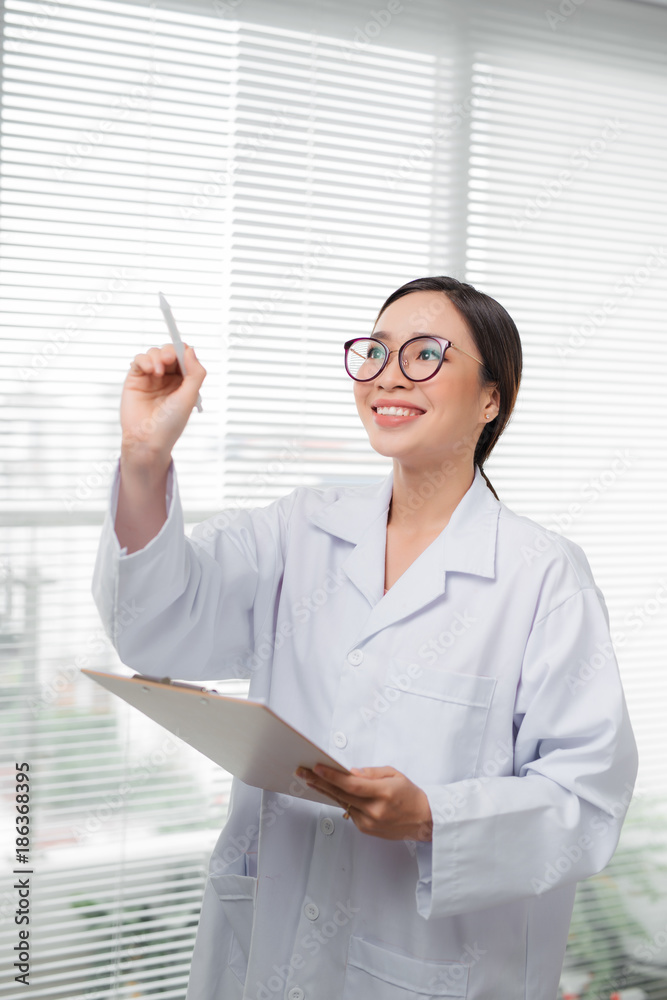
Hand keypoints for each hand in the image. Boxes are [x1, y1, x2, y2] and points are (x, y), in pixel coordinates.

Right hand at [120, 343, 206, 465]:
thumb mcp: (189, 397)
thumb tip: (191, 350)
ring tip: (158, 371)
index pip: (185, 357)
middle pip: (170, 352)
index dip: (184, 351)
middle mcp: (168, 378)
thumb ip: (195, 373)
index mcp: (184, 382)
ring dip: (157, 356)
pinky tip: (150, 371)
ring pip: (154, 353)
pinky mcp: (135, 379)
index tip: (183, 354)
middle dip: (170, 351)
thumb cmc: (170, 423)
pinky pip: (139, 360)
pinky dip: (144, 360)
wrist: (147, 439)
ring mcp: (151, 378)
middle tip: (168, 359)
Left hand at [296, 764, 432, 841]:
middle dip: (319, 782)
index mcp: (383, 793)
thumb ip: (371, 773)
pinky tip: (330, 792)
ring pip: (342, 804)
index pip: (351, 784)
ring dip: (325, 791)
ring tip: (310, 780)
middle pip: (341, 795)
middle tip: (303, 772)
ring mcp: (369, 822)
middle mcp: (375, 810)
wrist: (424, 821)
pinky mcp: (366, 830)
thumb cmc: (411, 795)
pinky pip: (349, 812)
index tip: (316, 768)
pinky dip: (341, 801)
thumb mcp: (395, 775)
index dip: (332, 776)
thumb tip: (350, 772)